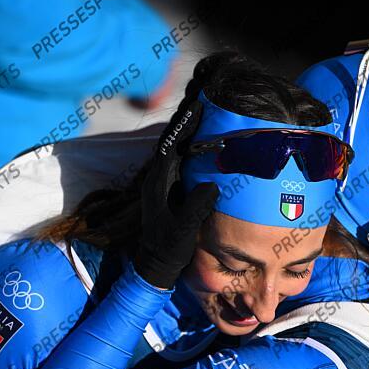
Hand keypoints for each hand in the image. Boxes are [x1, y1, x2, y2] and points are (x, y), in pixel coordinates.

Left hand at [134, 101, 219, 289]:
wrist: (156, 263)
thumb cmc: (169, 247)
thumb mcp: (183, 229)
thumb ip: (196, 206)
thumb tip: (212, 185)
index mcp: (158, 183)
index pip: (170, 146)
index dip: (184, 127)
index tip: (198, 109)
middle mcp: (157, 179)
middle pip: (171, 143)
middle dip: (186, 124)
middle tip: (204, 105)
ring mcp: (163, 184)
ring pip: (175, 151)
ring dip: (188, 135)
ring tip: (206, 118)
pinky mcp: (170, 191)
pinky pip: (180, 163)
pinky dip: (191, 150)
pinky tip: (205, 145)